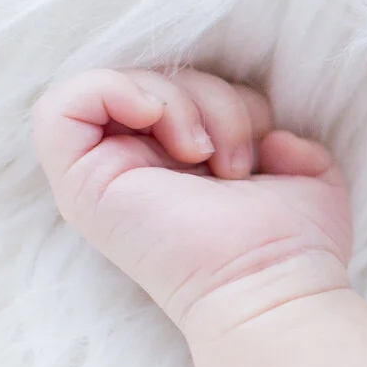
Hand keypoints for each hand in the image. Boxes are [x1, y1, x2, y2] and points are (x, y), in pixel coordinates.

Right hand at [33, 67, 351, 335]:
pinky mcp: (81, 185)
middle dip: (213, 100)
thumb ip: (287, 144)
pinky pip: (63, 107)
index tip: (257, 147)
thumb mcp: (303, 177)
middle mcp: (137, 171)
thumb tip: (274, 139)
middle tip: (235, 164)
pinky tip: (154, 116)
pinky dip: (113, 90)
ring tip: (212, 159)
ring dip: (181, 102)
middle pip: (157, 82)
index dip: (228, 97)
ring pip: (119, 87)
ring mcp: (105, 179)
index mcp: (180, 168)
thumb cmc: (292, 246)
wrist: (271, 285)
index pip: (186, 90)